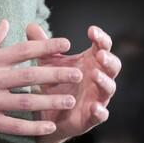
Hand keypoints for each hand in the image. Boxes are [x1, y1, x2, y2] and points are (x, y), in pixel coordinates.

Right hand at [0, 19, 83, 137]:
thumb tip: (6, 22)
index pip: (23, 50)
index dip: (46, 45)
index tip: (65, 42)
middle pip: (29, 75)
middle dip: (56, 74)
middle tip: (78, 74)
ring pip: (25, 101)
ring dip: (49, 101)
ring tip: (70, 100)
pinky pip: (13, 125)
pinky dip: (31, 126)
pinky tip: (48, 126)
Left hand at [26, 23, 120, 142]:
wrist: (47, 114)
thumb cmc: (54, 83)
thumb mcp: (47, 63)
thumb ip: (43, 45)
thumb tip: (30, 26)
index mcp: (91, 61)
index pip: (103, 46)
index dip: (100, 37)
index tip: (90, 30)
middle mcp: (98, 78)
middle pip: (113, 65)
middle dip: (108, 59)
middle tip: (100, 54)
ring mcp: (97, 97)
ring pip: (109, 87)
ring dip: (104, 81)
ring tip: (94, 75)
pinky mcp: (92, 116)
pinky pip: (102, 114)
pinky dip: (100, 111)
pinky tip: (94, 107)